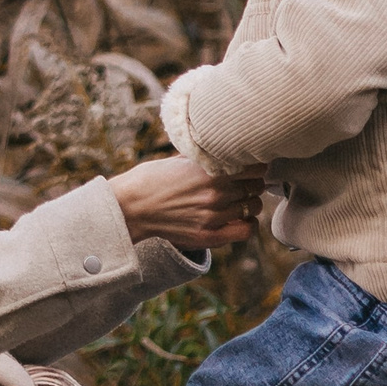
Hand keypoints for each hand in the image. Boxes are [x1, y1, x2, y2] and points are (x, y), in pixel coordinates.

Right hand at [107, 156, 269, 249]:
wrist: (129, 208)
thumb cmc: (150, 180)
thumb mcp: (179, 160)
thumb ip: (206, 157)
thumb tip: (226, 149)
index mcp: (210, 170)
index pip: (256, 166)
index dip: (256, 164)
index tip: (251, 164)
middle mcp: (216, 193)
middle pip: (257, 186)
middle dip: (253, 182)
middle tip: (244, 181)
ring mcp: (213, 217)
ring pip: (253, 207)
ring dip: (250, 201)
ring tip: (239, 199)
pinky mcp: (208, 236)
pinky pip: (246, 230)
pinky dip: (248, 223)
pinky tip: (240, 217)